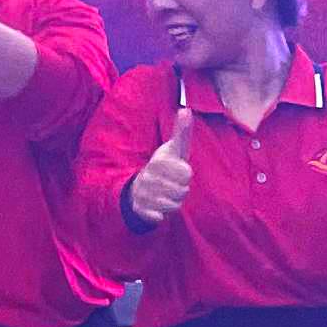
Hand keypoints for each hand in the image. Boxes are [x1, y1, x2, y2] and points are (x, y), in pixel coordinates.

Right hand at [127, 102, 198, 229]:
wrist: (140, 186)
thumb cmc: (163, 165)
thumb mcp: (173, 148)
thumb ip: (182, 131)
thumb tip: (186, 109)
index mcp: (157, 162)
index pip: (186, 173)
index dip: (186, 174)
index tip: (179, 171)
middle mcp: (147, 177)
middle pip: (182, 191)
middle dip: (181, 190)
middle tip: (173, 185)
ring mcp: (142, 194)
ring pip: (173, 205)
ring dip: (174, 202)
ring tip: (166, 194)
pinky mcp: (140, 210)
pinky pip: (157, 217)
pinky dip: (160, 215)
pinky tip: (158, 208)